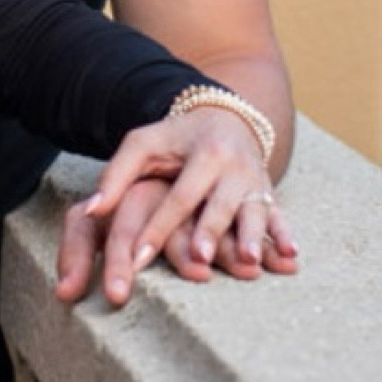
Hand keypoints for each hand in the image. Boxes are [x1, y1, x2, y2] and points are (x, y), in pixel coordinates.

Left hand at [56, 106, 298, 308]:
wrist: (224, 120)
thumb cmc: (175, 139)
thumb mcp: (143, 144)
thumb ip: (116, 175)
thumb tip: (90, 211)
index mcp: (202, 152)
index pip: (177, 196)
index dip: (157, 227)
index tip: (138, 258)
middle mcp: (233, 166)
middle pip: (219, 204)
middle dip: (208, 233)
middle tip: (198, 260)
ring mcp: (255, 180)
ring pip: (254, 212)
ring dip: (253, 238)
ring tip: (249, 262)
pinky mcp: (269, 193)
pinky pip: (279, 215)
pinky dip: (285, 235)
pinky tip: (290, 255)